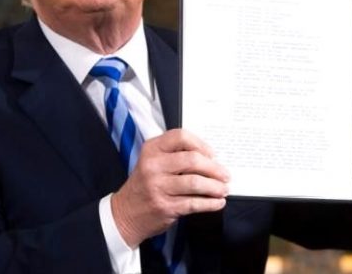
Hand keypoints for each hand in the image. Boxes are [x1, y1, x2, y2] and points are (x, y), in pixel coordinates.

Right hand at [110, 129, 228, 246]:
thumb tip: (210, 159)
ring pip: (196, 182)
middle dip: (214, 168)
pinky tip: (217, 202)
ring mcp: (158, 186)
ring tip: (223, 189)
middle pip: (192, 160)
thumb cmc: (145, 186)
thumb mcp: (152, 162)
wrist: (126, 213)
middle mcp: (153, 166)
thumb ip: (175, 155)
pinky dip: (211, 203)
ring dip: (216, 187)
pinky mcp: (165, 206)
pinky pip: (194, 203)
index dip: (201, 144)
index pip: (181, 136)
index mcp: (152, 149)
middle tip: (225, 175)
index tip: (212, 155)